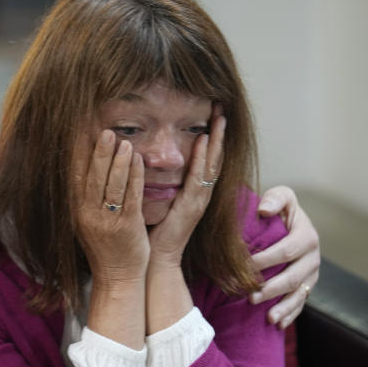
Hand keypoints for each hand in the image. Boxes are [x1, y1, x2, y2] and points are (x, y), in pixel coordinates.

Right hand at [71, 130, 148, 285]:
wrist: (117, 278)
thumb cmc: (105, 248)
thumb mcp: (87, 222)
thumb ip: (86, 198)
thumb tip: (84, 170)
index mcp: (77, 211)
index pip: (75, 176)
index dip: (77, 154)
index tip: (81, 132)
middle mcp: (89, 214)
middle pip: (92, 177)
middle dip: (98, 152)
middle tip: (105, 130)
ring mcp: (107, 220)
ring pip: (111, 185)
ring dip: (117, 160)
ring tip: (122, 140)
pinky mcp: (127, 226)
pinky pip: (130, 196)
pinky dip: (133, 176)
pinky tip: (137, 160)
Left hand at [148, 106, 224, 269]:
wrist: (155, 260)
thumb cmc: (153, 232)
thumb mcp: (158, 200)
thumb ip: (159, 183)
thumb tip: (146, 159)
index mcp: (192, 192)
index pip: (205, 159)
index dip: (210, 137)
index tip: (211, 113)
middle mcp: (200, 193)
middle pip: (214, 156)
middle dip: (219, 132)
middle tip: (222, 107)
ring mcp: (199, 200)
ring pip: (212, 163)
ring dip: (216, 139)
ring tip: (220, 117)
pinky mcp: (192, 207)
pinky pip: (199, 177)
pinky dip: (203, 158)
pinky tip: (204, 141)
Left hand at [250, 186, 320, 327]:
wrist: (288, 223)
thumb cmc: (279, 210)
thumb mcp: (281, 197)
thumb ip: (275, 199)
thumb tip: (263, 210)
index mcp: (306, 236)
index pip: (286, 251)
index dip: (265, 259)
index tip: (244, 266)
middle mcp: (313, 257)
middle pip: (292, 276)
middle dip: (271, 288)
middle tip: (249, 296)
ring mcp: (312, 274)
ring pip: (299, 294)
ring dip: (282, 307)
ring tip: (266, 316)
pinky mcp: (307, 286)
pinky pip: (300, 303)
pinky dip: (290, 315)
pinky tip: (277, 324)